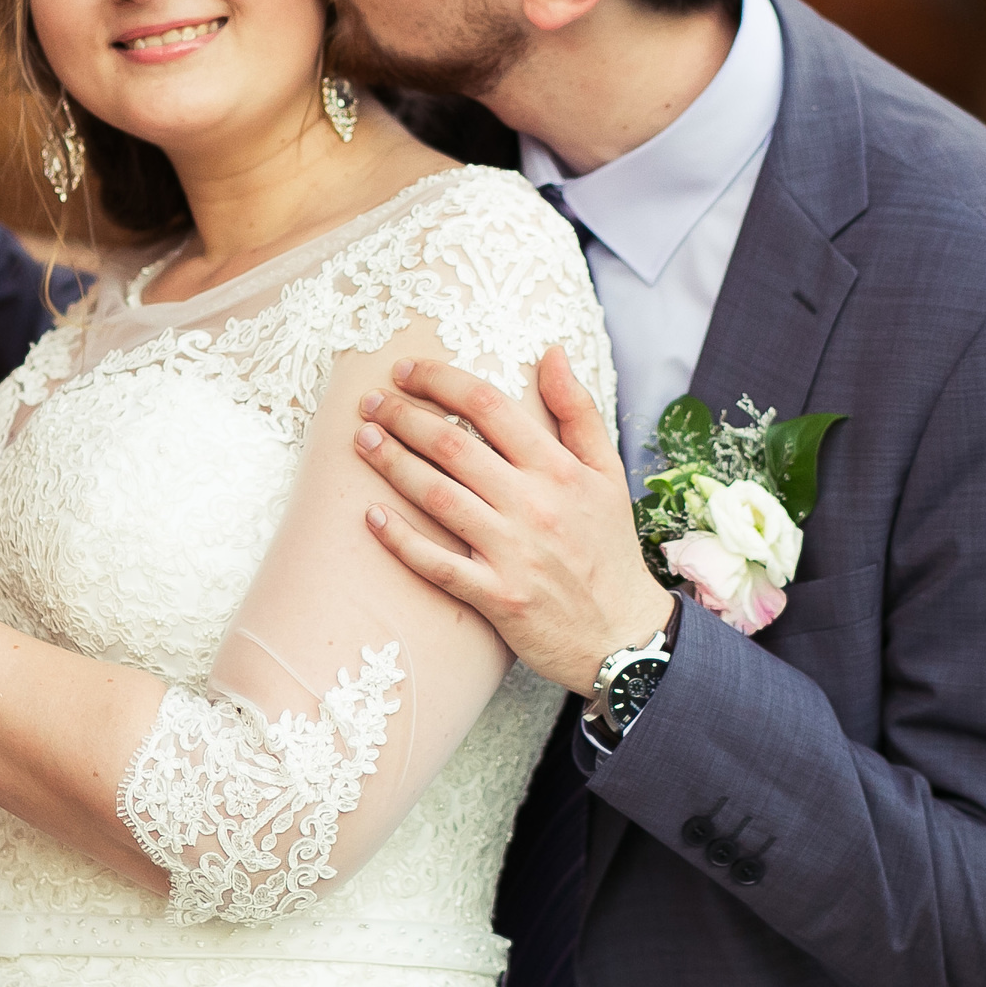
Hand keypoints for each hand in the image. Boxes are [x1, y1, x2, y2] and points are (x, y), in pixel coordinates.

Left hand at [353, 347, 671, 690]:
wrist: (623, 634)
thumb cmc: (608, 547)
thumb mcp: (608, 473)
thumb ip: (578, 411)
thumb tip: (551, 352)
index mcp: (559, 468)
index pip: (489, 406)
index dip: (440, 381)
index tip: (406, 371)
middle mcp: (534, 504)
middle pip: (452, 446)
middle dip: (402, 417)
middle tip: (370, 403)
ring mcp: (513, 552)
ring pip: (437, 496)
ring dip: (392, 464)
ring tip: (362, 441)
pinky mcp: (497, 596)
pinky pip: (437, 563)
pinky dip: (400, 540)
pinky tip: (370, 517)